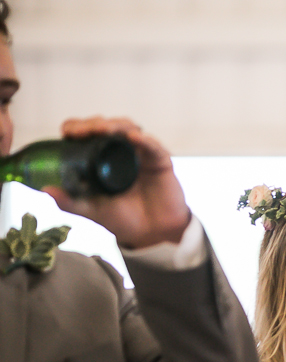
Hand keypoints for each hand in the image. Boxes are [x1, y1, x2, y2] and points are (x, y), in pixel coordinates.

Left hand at [42, 117, 190, 248]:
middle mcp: (119, 152)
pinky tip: (134, 137)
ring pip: (128, 128)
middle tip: (86, 130)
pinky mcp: (160, 161)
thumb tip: (46, 190)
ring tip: (105, 130)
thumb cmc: (123, 220)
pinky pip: (153, 146)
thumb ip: (69, 202)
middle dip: (93, 124)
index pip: (86, 134)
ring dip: (116, 125)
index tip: (69, 133)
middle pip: (106, 126)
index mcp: (100, 159)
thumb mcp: (91, 211)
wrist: (152, 234)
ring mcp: (140, 154)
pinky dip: (144, 139)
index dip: (77, 128)